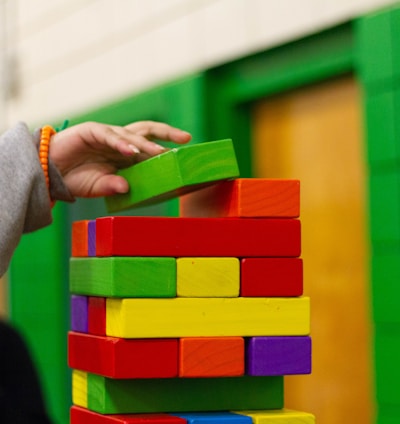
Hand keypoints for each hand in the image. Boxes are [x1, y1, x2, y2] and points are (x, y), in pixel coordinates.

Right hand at [49, 120, 190, 197]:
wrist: (48, 172)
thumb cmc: (75, 178)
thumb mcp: (99, 186)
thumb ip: (113, 187)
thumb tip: (127, 189)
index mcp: (124, 153)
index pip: (149, 147)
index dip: (165, 149)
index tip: (184, 154)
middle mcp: (119, 142)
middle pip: (147, 131)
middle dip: (167, 133)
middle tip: (186, 138)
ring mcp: (106, 135)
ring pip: (131, 134)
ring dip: (146, 144)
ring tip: (160, 153)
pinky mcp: (91, 131)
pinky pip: (109, 136)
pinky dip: (121, 143)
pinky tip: (131, 152)